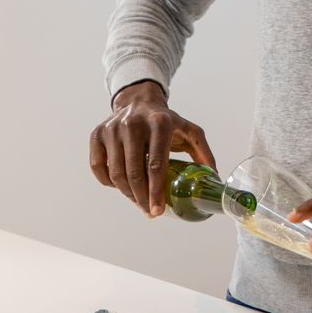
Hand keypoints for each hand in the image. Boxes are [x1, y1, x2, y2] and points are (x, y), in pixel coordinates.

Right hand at [89, 80, 215, 217]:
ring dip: (127, 194)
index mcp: (160, 123)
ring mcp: (112, 128)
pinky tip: (121, 186)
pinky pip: (98, 167)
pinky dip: (109, 182)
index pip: (156, 164)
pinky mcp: (97, 133)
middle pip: (134, 172)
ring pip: (116, 173)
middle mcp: (134, 123)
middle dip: (141, 198)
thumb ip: (203, 152)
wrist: (139, 100)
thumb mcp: (189, 131)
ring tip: (138, 201)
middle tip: (149, 212)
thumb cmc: (166, 121)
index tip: (158, 211)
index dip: (156, 191)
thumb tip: (214, 178)